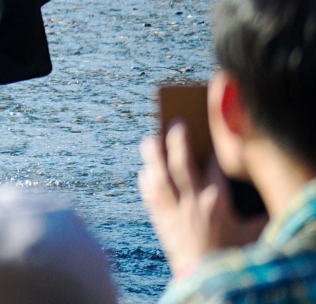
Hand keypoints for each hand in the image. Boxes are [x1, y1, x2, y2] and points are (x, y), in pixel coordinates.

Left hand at [139, 121, 265, 279]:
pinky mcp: (159, 221)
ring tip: (150, 138)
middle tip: (174, 121)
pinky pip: (148, 195)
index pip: (212, 165)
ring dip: (152, 154)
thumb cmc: (233, 257)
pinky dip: (145, 180)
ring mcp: (172, 211)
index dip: (210, 146)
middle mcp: (192, 202)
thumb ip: (254, 212)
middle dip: (177, 139)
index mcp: (217, 202)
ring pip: (157, 174)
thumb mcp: (252, 233)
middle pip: (180, 163)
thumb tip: (256, 195)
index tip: (209, 132)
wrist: (208, 279)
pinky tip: (144, 171)